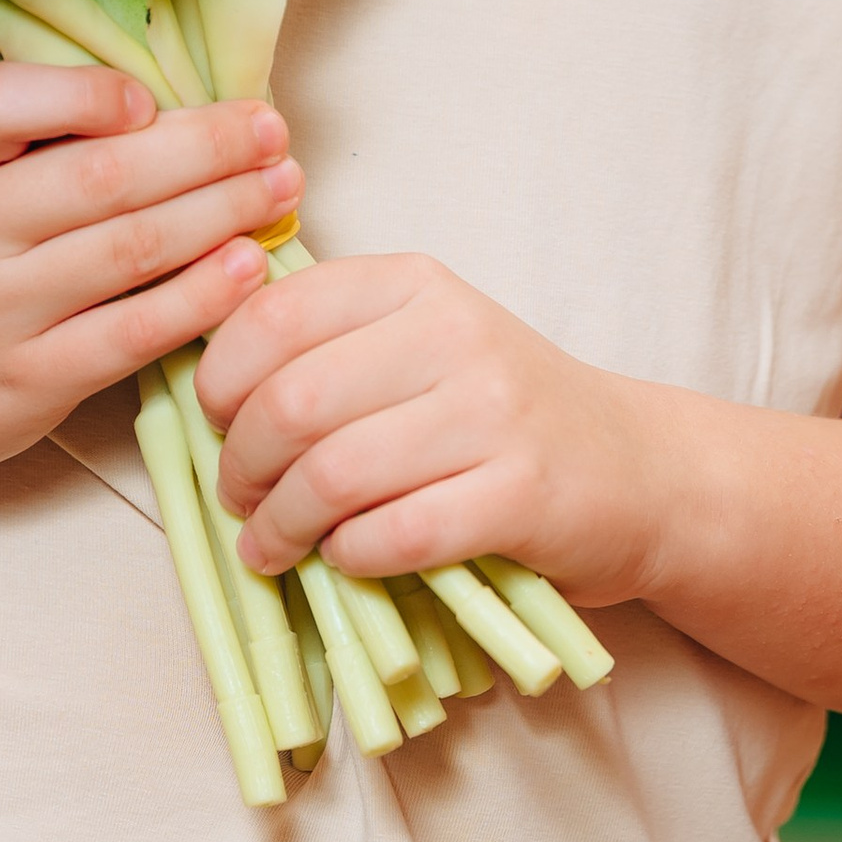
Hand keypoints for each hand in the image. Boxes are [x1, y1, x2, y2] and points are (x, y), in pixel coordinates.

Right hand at [0, 66, 300, 490]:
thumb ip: (34, 134)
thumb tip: (174, 98)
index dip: (79, 94)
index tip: (147, 98)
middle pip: (99, 178)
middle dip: (204, 147)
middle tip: (271, 129)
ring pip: (130, 251)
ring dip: (223, 212)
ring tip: (282, 185)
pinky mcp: (25, 383)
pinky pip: (132, 332)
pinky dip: (202, 295)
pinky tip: (249, 264)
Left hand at [195, 254, 666, 601]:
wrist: (636, 470)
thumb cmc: (502, 412)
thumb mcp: (421, 343)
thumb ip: (330, 346)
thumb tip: (205, 388)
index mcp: (415, 283)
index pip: (273, 316)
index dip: (220, 382)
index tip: (218, 424)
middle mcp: (454, 333)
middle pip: (292, 403)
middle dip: (241, 467)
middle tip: (240, 501)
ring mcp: (494, 414)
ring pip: (334, 475)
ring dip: (282, 526)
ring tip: (272, 546)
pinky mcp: (522, 496)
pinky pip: (394, 535)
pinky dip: (349, 557)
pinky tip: (346, 558)